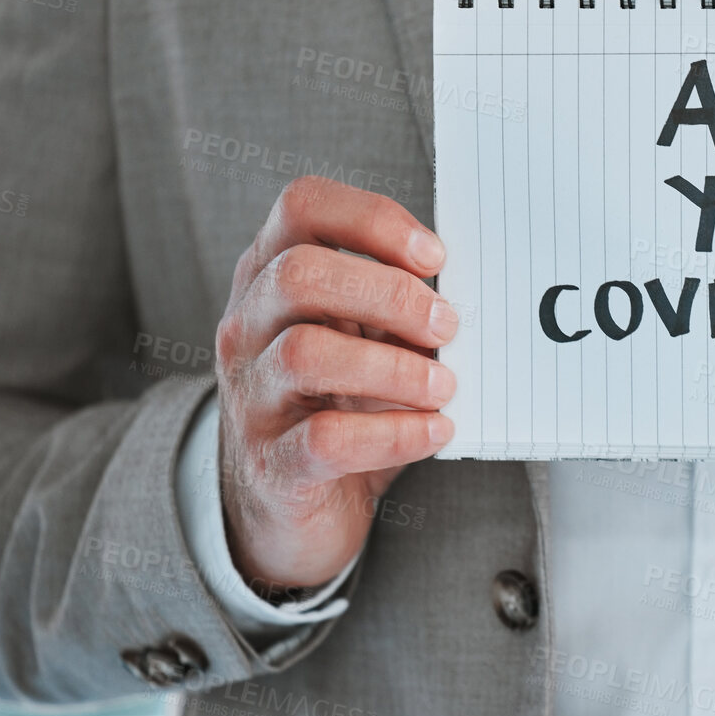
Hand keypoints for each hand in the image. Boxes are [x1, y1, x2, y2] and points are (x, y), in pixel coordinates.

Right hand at [215, 177, 456, 592]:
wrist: (285, 508)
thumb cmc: (334, 406)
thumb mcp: (359, 339)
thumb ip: (395, 305)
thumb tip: (467, 292)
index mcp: (271, 278)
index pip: (301, 206)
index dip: (372, 219)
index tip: (435, 257)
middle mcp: (247, 328)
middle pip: (300, 274)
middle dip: (390, 295)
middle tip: (447, 327)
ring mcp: (251, 396)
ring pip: (307, 354)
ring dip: (396, 367)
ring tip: (445, 386)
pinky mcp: (271, 464)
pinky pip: (325, 439)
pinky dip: (394, 433)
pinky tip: (435, 432)